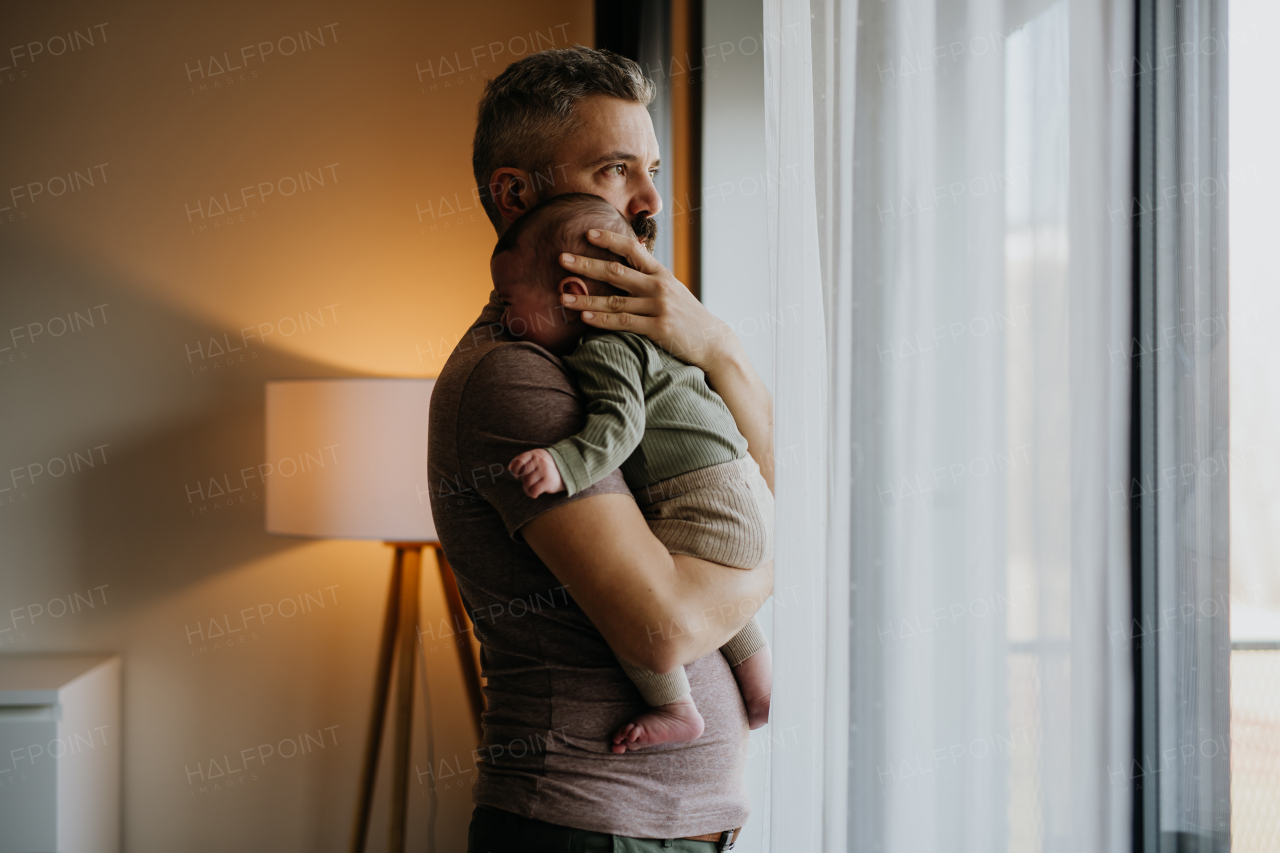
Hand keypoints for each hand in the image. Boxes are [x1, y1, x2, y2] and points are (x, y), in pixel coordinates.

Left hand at [508, 449, 564, 497]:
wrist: (567, 471)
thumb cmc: (546, 466)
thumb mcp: (535, 459)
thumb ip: (522, 461)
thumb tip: (509, 468)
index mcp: (535, 453)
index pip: (518, 462)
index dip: (515, 471)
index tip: (518, 475)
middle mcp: (540, 460)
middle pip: (523, 474)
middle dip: (523, 480)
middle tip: (530, 481)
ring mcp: (545, 470)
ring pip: (527, 483)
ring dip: (527, 488)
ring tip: (532, 487)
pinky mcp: (548, 481)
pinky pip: (533, 490)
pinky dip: (532, 494)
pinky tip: (535, 493)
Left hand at [557, 229, 740, 371]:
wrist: (712, 341)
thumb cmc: (687, 315)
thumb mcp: (672, 289)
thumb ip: (650, 274)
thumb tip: (631, 253)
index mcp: (660, 273)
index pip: (632, 249)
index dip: (609, 239)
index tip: (587, 232)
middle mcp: (658, 286)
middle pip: (616, 271)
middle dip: (586, 264)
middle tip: (562, 258)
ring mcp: (658, 307)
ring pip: (615, 300)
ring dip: (586, 298)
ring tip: (562, 297)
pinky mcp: (658, 328)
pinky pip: (624, 322)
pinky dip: (602, 320)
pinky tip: (585, 317)